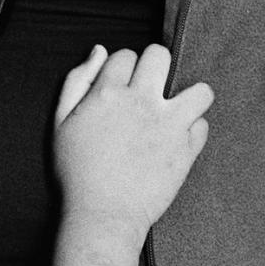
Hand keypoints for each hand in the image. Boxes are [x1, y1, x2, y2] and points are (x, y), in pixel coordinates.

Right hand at [52, 44, 212, 237]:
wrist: (102, 215)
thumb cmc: (76, 171)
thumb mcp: (61, 122)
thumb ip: (77, 80)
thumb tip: (100, 51)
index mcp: (109, 93)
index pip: (125, 54)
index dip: (122, 67)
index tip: (120, 86)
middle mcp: (142, 102)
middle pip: (160, 56)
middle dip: (154, 65)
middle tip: (147, 88)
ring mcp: (170, 126)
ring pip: (199, 89)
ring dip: (189, 95)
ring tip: (176, 109)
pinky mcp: (187, 150)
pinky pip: (203, 126)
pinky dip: (193, 130)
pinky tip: (177, 139)